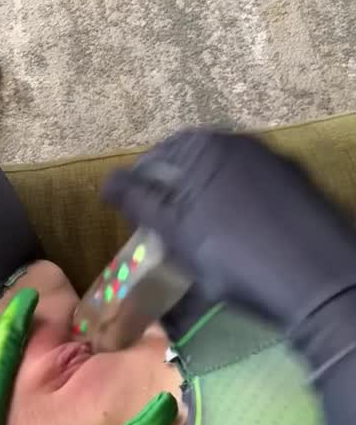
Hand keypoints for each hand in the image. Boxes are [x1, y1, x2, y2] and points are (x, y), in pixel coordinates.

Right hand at [102, 128, 355, 335]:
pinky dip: (239, 213)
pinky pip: (256, 194)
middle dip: (176, 196)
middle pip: (194, 166)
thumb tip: (106, 181)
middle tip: (165, 233)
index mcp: (208, 145)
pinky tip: (241, 244)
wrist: (318, 281)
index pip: (158, 155)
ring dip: (207, 206)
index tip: (136, 219)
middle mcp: (244, 143)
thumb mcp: (175, 231)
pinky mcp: (301, 189)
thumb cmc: (233, 253)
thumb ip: (138, 201)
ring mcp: (278, 164)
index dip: (141, 188)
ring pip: (226, 181)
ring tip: (201, 242)